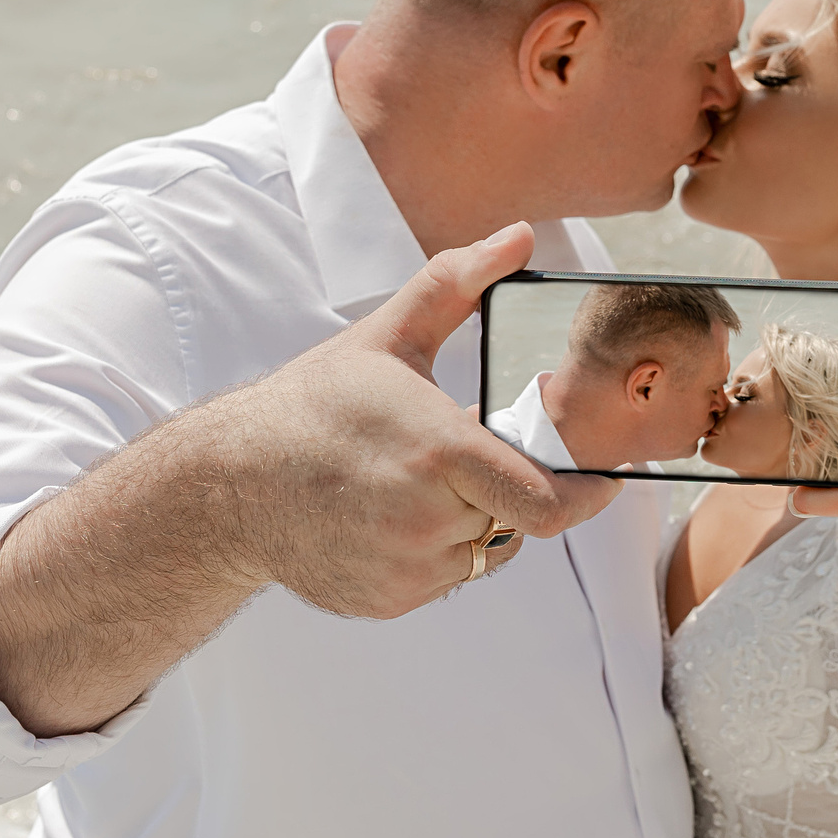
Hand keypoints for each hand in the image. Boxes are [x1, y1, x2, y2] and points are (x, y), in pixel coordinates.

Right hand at [211, 222, 620, 617]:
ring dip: (479, 520)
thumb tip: (518, 238)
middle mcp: (426, 520)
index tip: (607, 478)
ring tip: (424, 482)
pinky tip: (393, 514)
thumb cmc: (314, 404)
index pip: (546, 500)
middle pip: (517, 517)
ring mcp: (405, 569)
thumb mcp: (386, 335)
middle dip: (515, 488)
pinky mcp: (386, 600)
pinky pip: (445, 579)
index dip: (587, 494)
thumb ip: (457, 282)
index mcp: (439, 453)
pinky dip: (438, 549)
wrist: (230, 484)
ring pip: (484, 551)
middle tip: (483, 458)